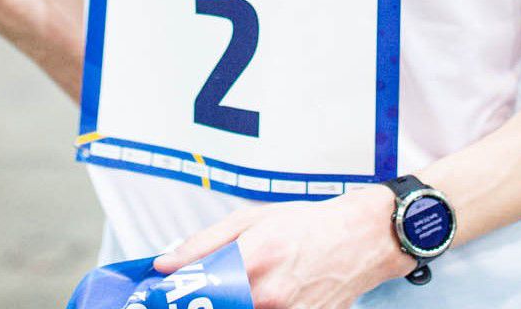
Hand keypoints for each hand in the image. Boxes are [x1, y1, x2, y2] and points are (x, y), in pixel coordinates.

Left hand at [153, 187, 410, 308]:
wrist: (360, 240)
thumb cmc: (305, 225)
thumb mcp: (250, 220)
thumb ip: (203, 244)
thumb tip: (165, 263)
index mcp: (251, 260)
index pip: (198, 291)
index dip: (176, 297)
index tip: (161, 298)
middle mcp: (268, 294)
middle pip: (218, 307)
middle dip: (205, 302)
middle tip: (198, 295)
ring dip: (231, 305)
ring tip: (241, 288)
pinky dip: (255, 308)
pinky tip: (259, 298)